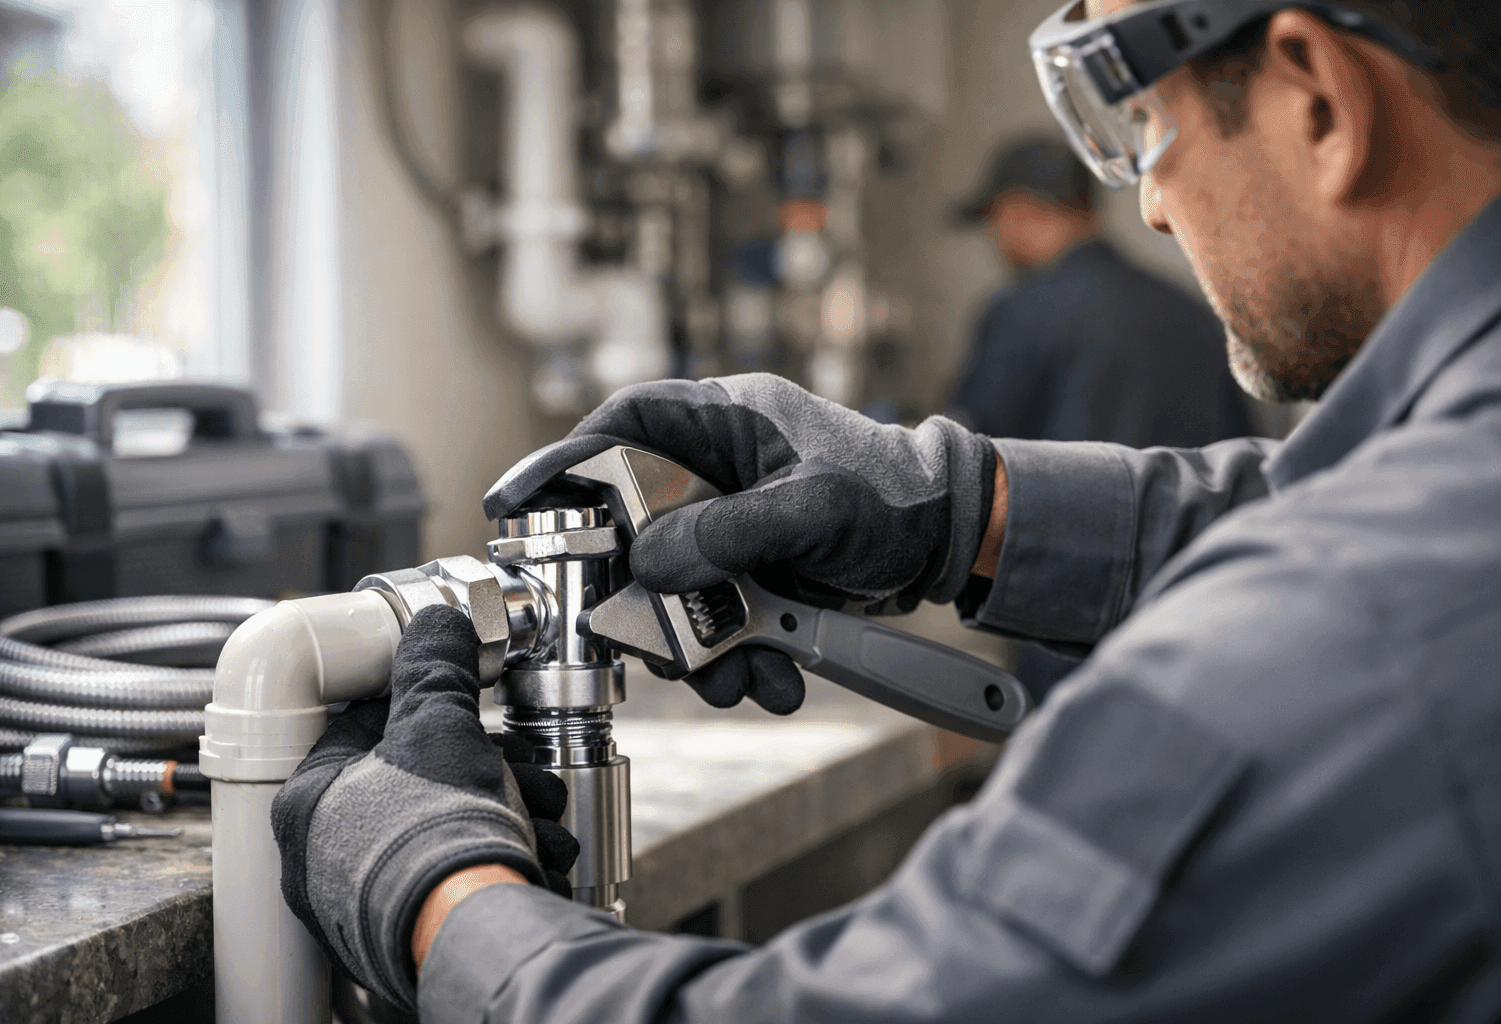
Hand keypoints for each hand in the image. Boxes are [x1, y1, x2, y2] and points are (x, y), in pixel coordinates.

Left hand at [270, 605, 547, 1009]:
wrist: (475, 931)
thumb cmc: (439, 831)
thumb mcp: (438, 724)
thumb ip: (435, 668)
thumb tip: (437, 622)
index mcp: (308, 801)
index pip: (357, 727)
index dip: (419, 706)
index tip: (456, 703)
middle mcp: (319, 859)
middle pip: (408, 783)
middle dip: (480, 766)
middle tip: (518, 762)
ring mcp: (356, 905)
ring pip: (436, 830)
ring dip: (500, 810)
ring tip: (541, 810)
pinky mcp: (398, 938)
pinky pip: (447, 878)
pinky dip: (493, 857)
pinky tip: (536, 852)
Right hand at [483, 375, 996, 714]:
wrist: (951, 543)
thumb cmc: (895, 496)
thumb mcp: (816, 508)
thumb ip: (731, 533)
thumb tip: (649, 565)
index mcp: (725, 422)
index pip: (624, 426)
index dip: (561, 462)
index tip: (514, 503)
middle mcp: (716, 473)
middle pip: (634, 530)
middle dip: (644, 600)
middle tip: (651, 643)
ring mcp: (730, 529)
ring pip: (673, 592)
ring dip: (699, 649)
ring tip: (740, 682)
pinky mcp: (750, 575)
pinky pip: (716, 623)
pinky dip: (738, 661)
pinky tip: (776, 684)